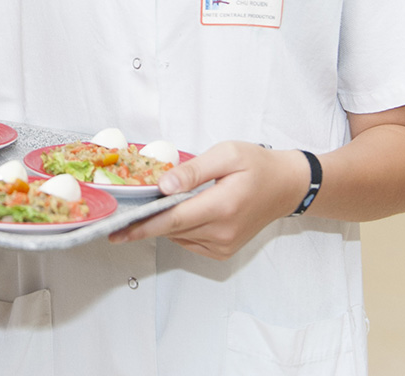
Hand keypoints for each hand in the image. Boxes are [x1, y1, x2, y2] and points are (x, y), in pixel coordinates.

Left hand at [108, 141, 308, 259]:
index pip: (173, 219)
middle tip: (117, 218)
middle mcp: (223, 232)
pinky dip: (178, 228)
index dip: (142, 225)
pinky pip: (190, 241)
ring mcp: (224, 244)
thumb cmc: (257, 165)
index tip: (117, 231)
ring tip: (146, 206)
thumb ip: (193, 171)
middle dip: (144, 223)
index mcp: (222, 206)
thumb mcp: (225, 155)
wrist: (286, 186)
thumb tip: (164, 185)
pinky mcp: (225, 249)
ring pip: (179, 236)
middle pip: (172, 230)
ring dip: (161, 224)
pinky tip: (176, 211)